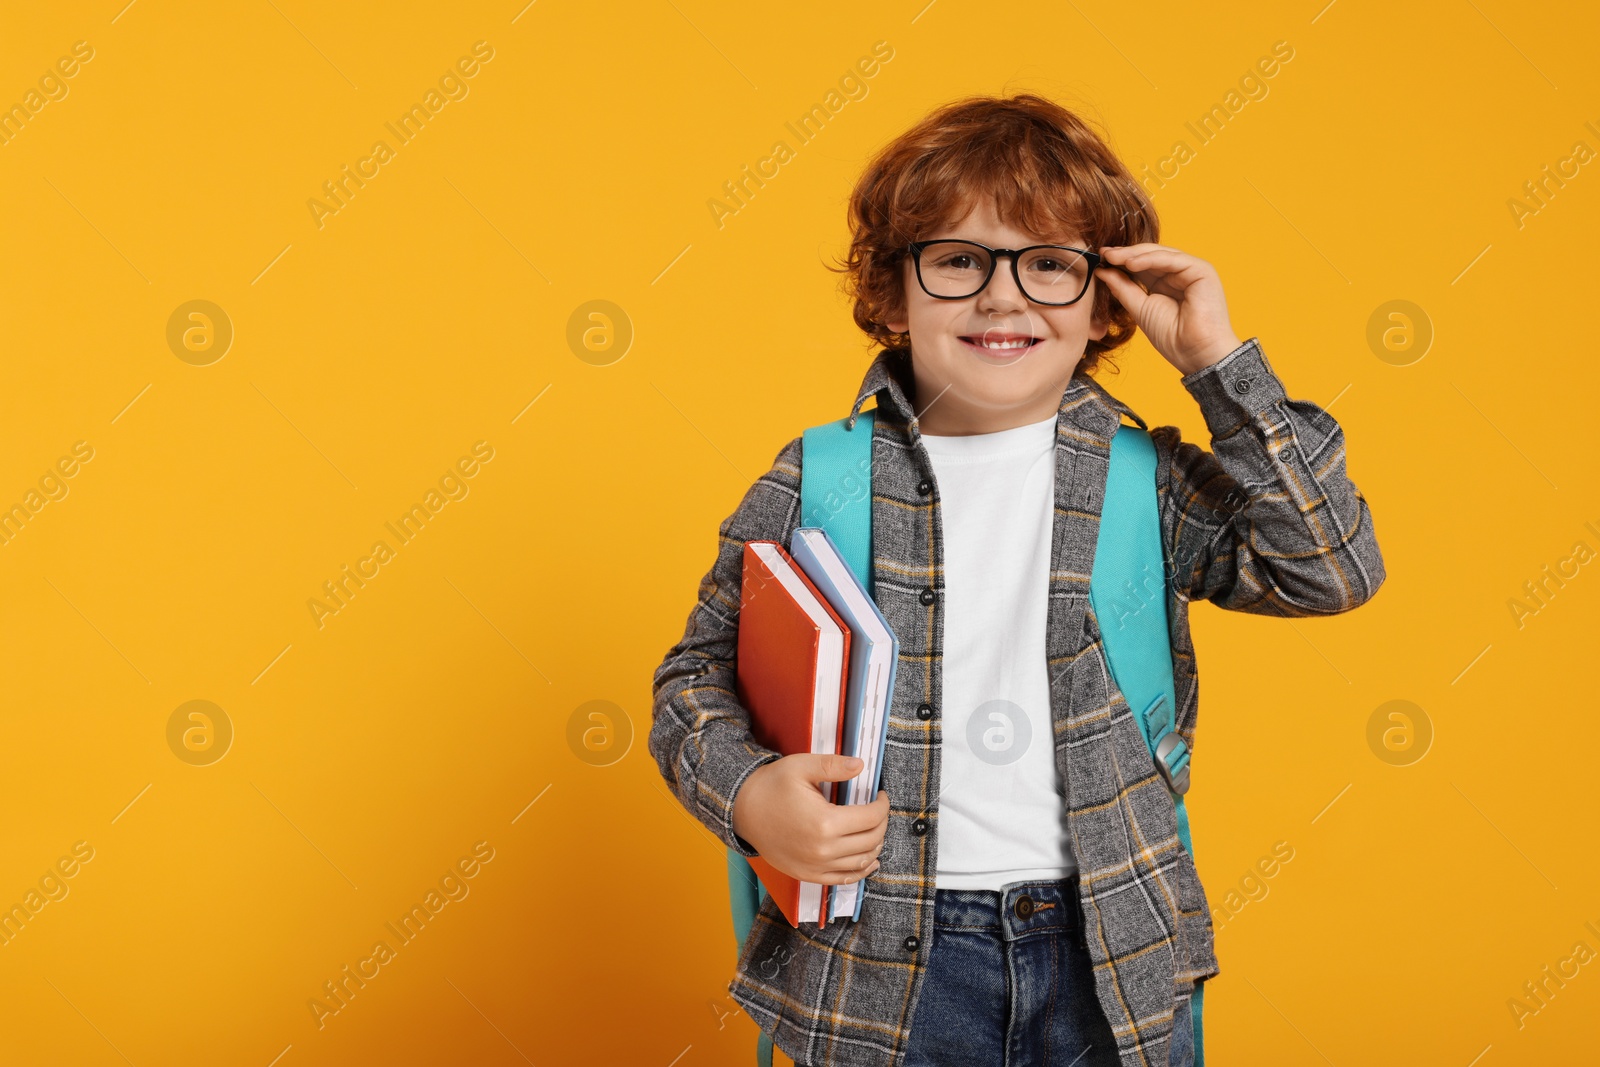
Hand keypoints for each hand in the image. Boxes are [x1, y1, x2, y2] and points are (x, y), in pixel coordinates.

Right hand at [732, 753, 888, 884]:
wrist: (743, 810)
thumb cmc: (770, 787)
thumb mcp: (801, 766)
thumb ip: (833, 765)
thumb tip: (860, 766)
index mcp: (825, 822)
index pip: (871, 817)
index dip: (883, 805)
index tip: (881, 795)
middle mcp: (823, 850)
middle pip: (871, 840)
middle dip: (882, 823)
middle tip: (879, 810)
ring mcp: (816, 866)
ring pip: (862, 862)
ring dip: (875, 846)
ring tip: (876, 830)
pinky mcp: (808, 875)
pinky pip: (844, 879)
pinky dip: (861, 871)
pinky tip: (868, 860)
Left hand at [1094, 243, 1243, 375]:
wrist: (1196, 355)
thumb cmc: (1173, 338)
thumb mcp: (1140, 309)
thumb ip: (1123, 289)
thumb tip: (1103, 271)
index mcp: (1167, 283)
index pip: (1142, 266)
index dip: (1120, 262)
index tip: (1099, 259)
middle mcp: (1180, 274)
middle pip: (1150, 256)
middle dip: (1125, 254)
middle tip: (1103, 253)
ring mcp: (1192, 271)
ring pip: (1159, 254)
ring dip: (1134, 255)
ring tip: (1112, 257)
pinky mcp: (1202, 270)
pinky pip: (1172, 259)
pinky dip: (1150, 259)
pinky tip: (1130, 263)